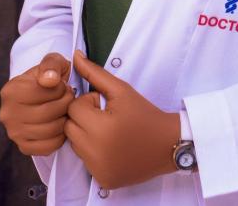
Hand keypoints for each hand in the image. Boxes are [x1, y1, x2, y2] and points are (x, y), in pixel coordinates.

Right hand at [0, 52, 73, 155]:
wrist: (41, 93)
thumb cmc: (49, 76)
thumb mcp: (52, 62)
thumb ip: (51, 65)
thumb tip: (49, 80)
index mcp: (11, 90)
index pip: (44, 92)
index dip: (60, 88)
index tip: (63, 86)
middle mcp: (7, 113)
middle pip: (48, 113)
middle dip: (65, 103)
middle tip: (69, 98)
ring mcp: (14, 132)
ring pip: (50, 130)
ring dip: (64, 119)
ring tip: (65, 109)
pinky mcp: (23, 146)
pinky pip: (49, 146)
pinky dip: (60, 136)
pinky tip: (60, 123)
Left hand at [64, 49, 179, 189]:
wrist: (167, 143)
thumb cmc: (144, 112)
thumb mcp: (121, 90)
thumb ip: (95, 73)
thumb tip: (75, 56)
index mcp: (101, 128)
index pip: (74, 108)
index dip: (88, 102)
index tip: (105, 104)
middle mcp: (96, 153)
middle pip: (69, 127)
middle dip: (83, 118)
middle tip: (105, 116)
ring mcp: (98, 170)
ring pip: (74, 145)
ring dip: (85, 135)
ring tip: (108, 130)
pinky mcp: (102, 180)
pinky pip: (85, 162)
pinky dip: (93, 152)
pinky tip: (112, 147)